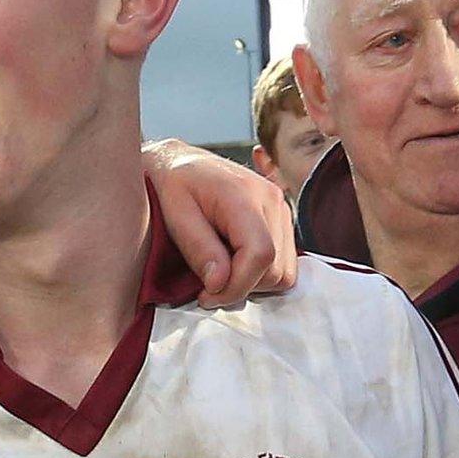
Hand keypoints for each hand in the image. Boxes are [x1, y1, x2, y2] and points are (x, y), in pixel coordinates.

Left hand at [143, 138, 298, 307]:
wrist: (181, 162)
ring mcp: (282, 209)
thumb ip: (199, 249)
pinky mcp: (282, 218)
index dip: (237, 285)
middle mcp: (272, 200)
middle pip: (276, 269)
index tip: (206, 295)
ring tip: (220, 272)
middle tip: (207, 288)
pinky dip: (261, 274)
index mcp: (244, 195)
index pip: (261, 254)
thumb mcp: (175, 216)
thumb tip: (220, 283)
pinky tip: (233, 264)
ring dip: (253, 283)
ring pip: (284, 272)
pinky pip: (284, 263)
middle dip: (241, 288)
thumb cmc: (173, 185)